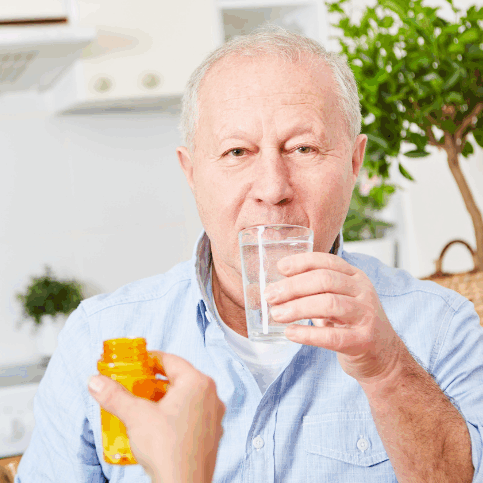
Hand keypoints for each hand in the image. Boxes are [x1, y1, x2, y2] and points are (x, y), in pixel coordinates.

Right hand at [88, 352, 224, 482]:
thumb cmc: (167, 449)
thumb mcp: (136, 416)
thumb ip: (115, 396)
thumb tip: (96, 381)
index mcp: (197, 383)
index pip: (171, 360)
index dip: (151, 360)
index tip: (135, 362)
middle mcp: (211, 396)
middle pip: (179, 379)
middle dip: (155, 382)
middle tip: (135, 384)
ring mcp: (214, 416)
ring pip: (187, 398)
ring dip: (165, 399)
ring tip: (144, 406)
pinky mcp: (211, 435)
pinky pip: (192, 416)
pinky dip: (176, 415)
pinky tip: (159, 426)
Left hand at [264, 252, 404, 383]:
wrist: (384, 356)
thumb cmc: (353, 323)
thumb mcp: (340, 298)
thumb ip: (317, 290)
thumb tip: (278, 286)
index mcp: (355, 277)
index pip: (327, 261)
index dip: (302, 262)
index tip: (280, 268)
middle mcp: (363, 292)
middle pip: (325, 280)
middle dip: (293, 286)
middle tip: (270, 295)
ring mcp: (366, 316)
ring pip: (329, 304)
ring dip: (298, 308)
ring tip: (277, 314)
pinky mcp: (363, 341)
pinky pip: (332, 336)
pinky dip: (307, 334)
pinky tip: (290, 333)